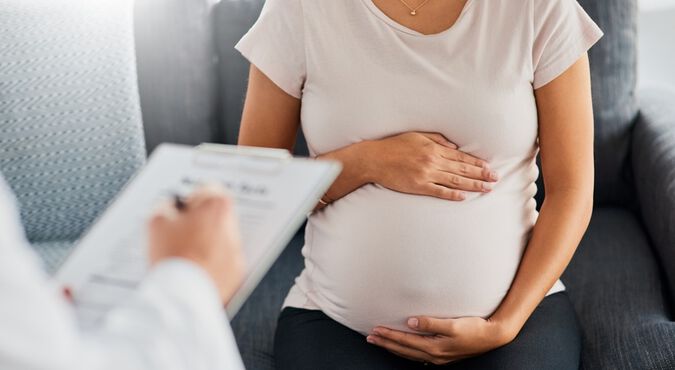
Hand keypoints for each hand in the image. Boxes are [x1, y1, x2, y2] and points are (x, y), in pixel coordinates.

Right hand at [148, 185, 244, 304]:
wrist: (183, 295)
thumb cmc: (172, 255)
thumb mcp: (156, 221)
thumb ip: (165, 206)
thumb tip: (170, 207)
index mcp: (216, 205)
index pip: (206, 189)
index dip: (188, 199)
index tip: (179, 210)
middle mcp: (233, 226)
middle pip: (216, 215)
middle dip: (199, 221)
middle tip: (178, 233)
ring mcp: (236, 251)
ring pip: (220, 239)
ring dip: (205, 242)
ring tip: (183, 254)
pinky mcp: (236, 273)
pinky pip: (223, 262)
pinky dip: (211, 263)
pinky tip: (192, 269)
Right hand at [365, 132, 498, 200]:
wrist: (375, 159)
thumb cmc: (394, 146)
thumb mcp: (417, 136)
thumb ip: (437, 139)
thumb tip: (455, 147)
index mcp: (433, 148)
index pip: (461, 157)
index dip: (477, 163)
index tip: (489, 167)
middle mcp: (433, 161)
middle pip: (462, 169)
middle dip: (481, 174)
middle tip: (496, 179)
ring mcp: (426, 175)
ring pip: (455, 181)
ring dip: (472, 185)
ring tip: (486, 188)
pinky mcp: (418, 186)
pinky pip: (439, 192)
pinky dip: (452, 195)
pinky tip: (464, 197)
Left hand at [366, 316, 515, 364]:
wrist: (493, 336)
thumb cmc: (474, 328)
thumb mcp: (453, 324)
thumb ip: (431, 323)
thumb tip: (411, 321)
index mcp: (434, 347)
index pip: (405, 342)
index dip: (389, 335)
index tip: (375, 329)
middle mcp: (434, 355)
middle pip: (403, 350)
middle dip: (386, 343)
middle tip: (370, 337)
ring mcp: (438, 357)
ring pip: (409, 354)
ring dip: (393, 347)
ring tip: (380, 341)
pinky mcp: (443, 355)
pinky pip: (417, 355)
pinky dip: (405, 351)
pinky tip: (402, 348)